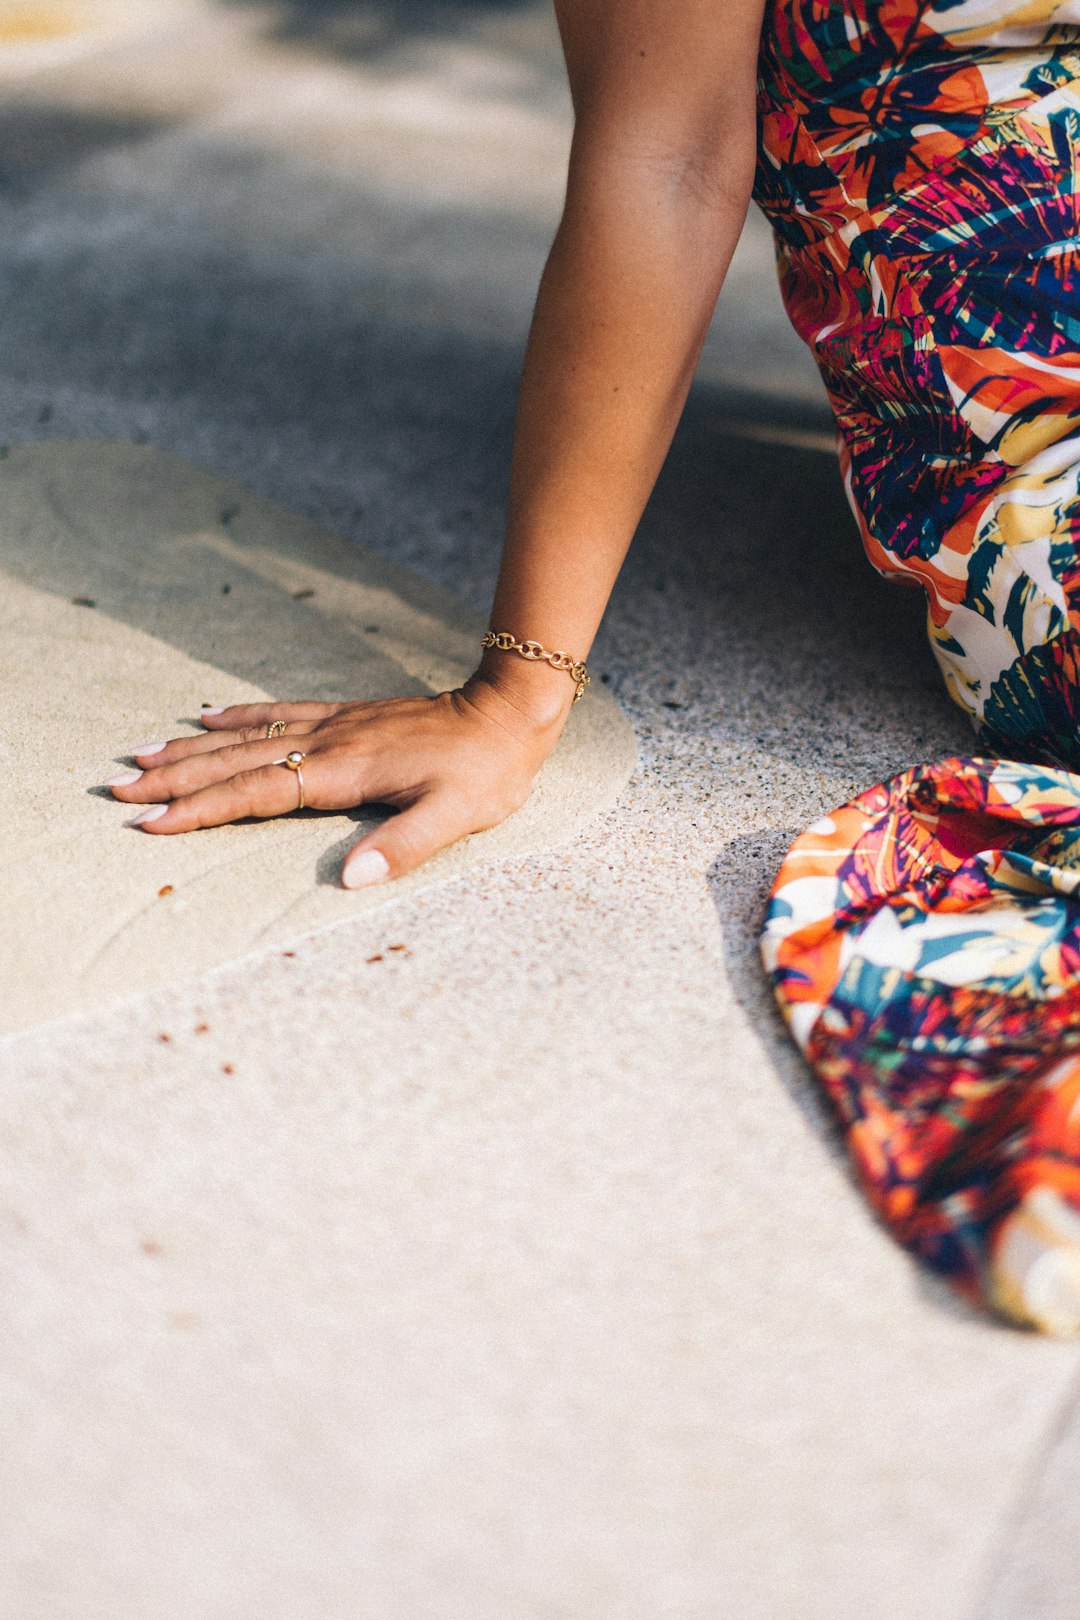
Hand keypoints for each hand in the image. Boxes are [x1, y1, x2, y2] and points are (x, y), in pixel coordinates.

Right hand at [107, 678, 567, 887]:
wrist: (509, 711)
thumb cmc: (485, 771)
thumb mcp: (456, 817)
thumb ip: (403, 847)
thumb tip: (350, 880)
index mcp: (343, 772)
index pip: (257, 793)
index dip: (202, 810)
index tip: (152, 823)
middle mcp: (327, 742)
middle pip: (236, 762)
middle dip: (176, 780)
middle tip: (118, 791)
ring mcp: (334, 725)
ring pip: (248, 736)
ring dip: (192, 749)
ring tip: (141, 758)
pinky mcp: (346, 717)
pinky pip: (278, 713)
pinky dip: (238, 716)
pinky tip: (207, 716)